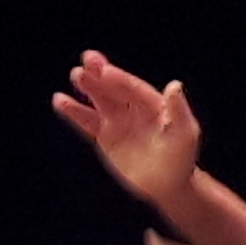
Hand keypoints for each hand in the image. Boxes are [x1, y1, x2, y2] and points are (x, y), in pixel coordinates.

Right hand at [51, 51, 201, 208]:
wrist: (167, 185)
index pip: (135, 89)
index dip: (120, 79)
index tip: (105, 70)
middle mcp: (135, 109)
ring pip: (100, 100)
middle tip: (88, 59)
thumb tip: (175, 85)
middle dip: (101, 74)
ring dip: (88, 87)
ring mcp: (118, 121)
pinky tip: (60, 100)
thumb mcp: (185, 134)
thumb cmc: (181, 159)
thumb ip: (179, 111)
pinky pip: (87, 121)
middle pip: (115, 89)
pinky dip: (74, 112)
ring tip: (76, 74)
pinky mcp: (105, 136)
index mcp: (155, 105)